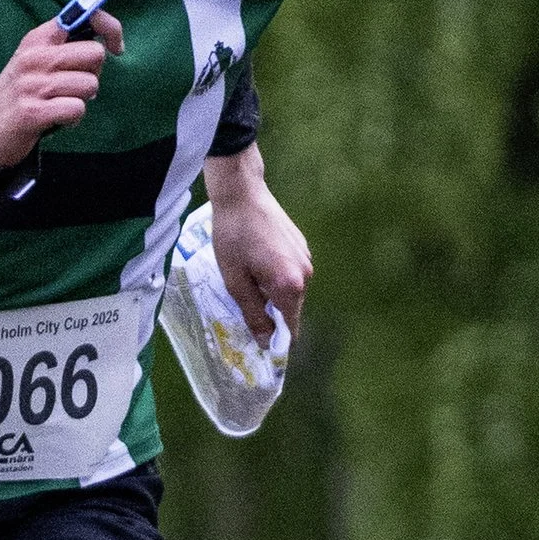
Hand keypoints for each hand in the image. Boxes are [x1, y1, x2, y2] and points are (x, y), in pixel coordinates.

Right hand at [0, 9, 122, 174]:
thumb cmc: (19, 94)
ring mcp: (31, 84)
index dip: (110, 29)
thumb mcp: (35, 61)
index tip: (116, 47)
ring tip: (60, 104)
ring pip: (90, 85)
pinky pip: (77, 109)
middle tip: (75, 85)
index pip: (85, 17)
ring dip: (82, 100)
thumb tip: (105, 43)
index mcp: (37, 39)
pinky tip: (57, 119)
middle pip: (94, 53)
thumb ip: (65, 47)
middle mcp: (33, 57)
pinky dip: (73, 118)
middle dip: (93, 73)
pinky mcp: (32, 112)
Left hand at [201, 144, 311, 338]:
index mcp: (290, 284)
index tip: (260, 346)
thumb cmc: (232, 236)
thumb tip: (265, 340)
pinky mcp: (301, 245)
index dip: (277, 340)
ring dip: (272, 293)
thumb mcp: (235, 280)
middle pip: (291, 308)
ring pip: (290, 290)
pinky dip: (276, 276)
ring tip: (246, 281)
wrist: (242, 193)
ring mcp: (306, 257)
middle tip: (244, 309)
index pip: (291, 326)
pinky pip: (291, 273)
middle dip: (271, 315)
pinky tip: (256, 263)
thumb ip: (253, 313)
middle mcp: (305, 273)